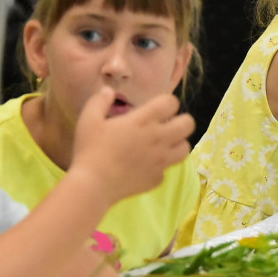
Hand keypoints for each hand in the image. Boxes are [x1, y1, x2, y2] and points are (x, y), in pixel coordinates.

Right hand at [70, 87, 193, 204]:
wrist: (93, 185)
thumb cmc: (90, 149)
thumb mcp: (88, 119)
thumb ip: (99, 100)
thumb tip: (108, 91)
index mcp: (143, 120)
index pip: (171, 103)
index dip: (167, 102)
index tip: (157, 107)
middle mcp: (158, 139)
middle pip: (188, 124)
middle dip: (181, 121)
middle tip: (167, 124)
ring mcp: (160, 161)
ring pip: (185, 148)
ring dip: (177, 143)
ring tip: (163, 144)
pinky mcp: (157, 179)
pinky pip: (167, 169)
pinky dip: (160, 166)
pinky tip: (146, 166)